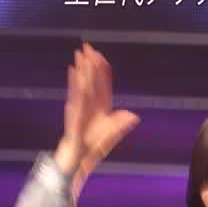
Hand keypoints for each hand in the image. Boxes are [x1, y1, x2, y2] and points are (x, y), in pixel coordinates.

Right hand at [58, 44, 139, 198]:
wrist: (78, 160)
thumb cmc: (92, 148)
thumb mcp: (110, 136)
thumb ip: (120, 125)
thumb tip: (133, 115)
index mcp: (100, 106)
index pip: (102, 83)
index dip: (101, 69)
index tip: (99, 55)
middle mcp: (90, 104)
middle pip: (91, 79)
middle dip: (89, 62)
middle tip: (86, 46)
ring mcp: (80, 107)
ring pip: (83, 84)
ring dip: (82, 69)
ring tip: (79, 54)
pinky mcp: (74, 113)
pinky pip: (76, 96)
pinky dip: (75, 83)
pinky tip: (73, 71)